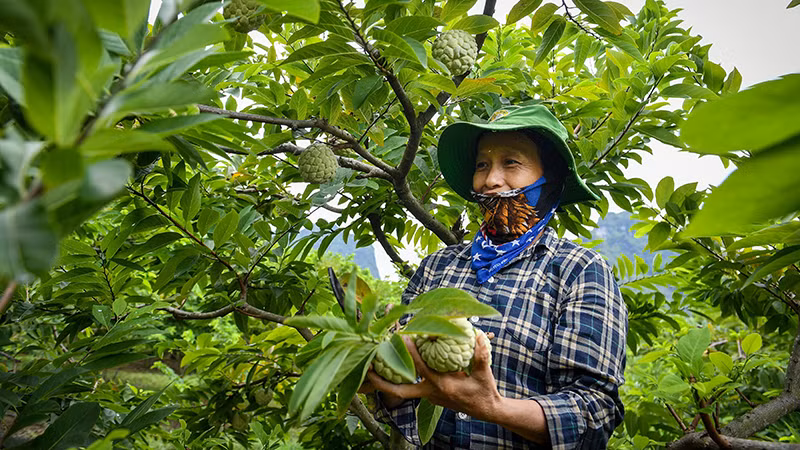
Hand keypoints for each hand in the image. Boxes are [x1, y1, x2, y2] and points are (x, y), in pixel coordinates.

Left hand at [367, 330, 501, 420]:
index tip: (400, 335)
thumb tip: (477, 336)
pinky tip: (395, 364)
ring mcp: (427, 396)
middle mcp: (430, 393)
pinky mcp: (429, 396)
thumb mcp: (483, 373)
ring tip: (371, 365)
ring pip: (401, 390)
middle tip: (366, 367)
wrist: (486, 410)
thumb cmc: (484, 391)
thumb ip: (480, 356)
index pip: (420, 367)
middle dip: (380, 381)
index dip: (409, 351)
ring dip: (386, 379)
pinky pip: (410, 387)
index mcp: (441, 386)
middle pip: (398, 390)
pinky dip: (401, 377)